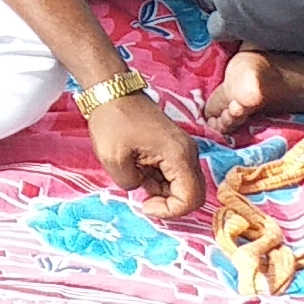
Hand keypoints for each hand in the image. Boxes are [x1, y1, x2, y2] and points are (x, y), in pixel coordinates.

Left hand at [82, 89, 207, 219]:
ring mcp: (183, 149)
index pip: (191, 198)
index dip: (170, 211)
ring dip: (162, 190)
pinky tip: (139, 170)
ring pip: (183, 184)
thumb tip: (142, 188)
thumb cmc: (112, 121)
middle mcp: (188, 152)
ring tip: (136, 176)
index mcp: (179, 155)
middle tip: (143, 200)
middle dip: (169, 203)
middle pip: (192, 193)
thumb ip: (131, 184)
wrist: (112, 92)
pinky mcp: (174, 147)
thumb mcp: (113, 160)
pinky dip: (159, 179)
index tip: (145, 206)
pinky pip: (174, 173)